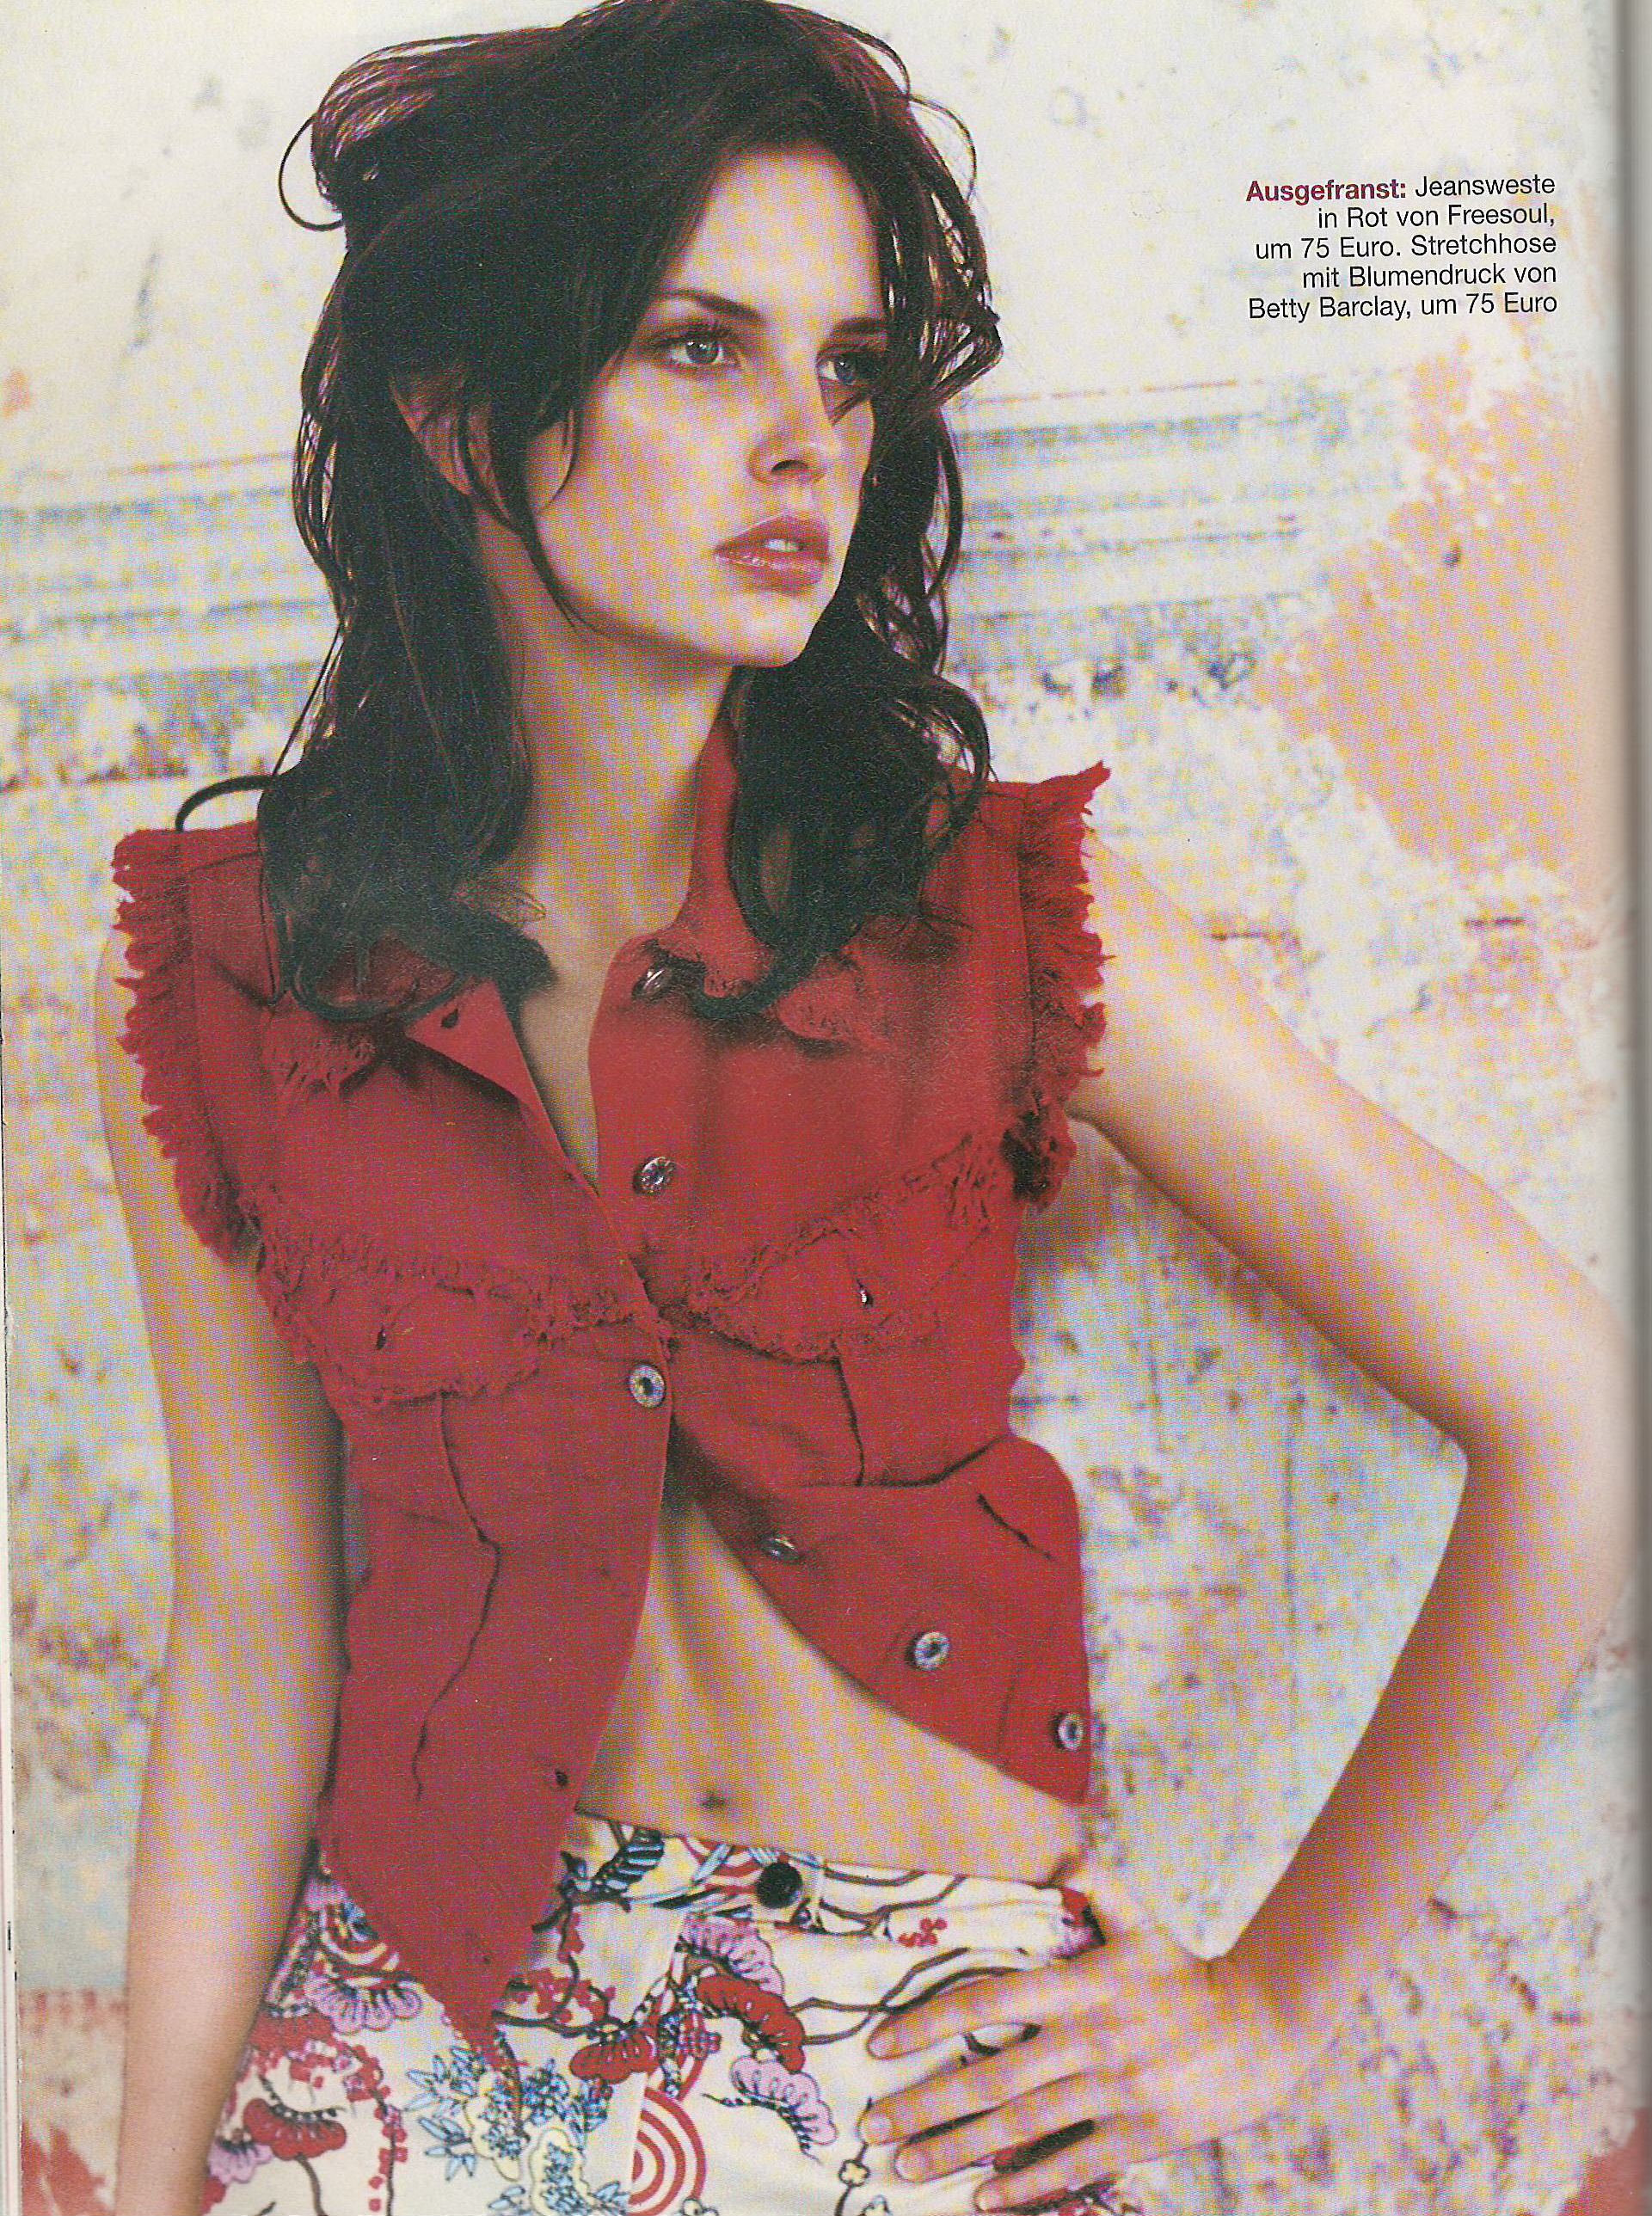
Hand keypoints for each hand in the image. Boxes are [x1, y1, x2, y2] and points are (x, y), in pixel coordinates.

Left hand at [860, 1865, 1321, 2210]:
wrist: (1265, 2027)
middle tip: (875, 2124)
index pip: (988, 2000)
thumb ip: (1098, 1888)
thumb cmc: (1189, 1978)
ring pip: (1020, 2125)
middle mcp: (1090, 2038)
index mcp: (1081, 1985)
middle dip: (925, 2103)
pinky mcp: (1140, 2133)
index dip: (929, 2022)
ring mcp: (1114, 2090)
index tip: (881, 2042)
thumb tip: (1060, 1857)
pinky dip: (1023, 2183)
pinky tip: (981, 2197)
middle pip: (992, 2076)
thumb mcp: (1142, 1925)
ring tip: (908, 2163)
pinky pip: (1070, 2162)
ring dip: (958, 2147)